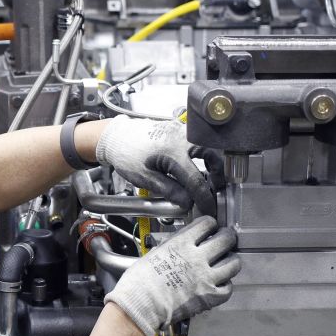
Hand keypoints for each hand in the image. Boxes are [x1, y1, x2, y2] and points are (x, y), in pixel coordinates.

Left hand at [94, 115, 209, 208]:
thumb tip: (187, 202)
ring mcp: (182, 130)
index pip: (196, 180)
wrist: (116, 136)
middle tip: (216, 189)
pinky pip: (199, 141)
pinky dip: (204, 153)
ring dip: (213, 162)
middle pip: (213, 156)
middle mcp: (182, 137)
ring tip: (209, 178)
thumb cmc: (126, 154)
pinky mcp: (180, 128)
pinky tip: (197, 165)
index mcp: (173, 152)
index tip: (208, 207)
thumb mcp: (144, 178)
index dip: (204, 198)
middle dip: (219, 175)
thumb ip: (169, 191)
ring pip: (209, 146)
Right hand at [104, 217, 238, 335]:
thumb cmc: (140, 282)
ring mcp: (205, 278)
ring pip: (233, 263)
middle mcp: (197, 258)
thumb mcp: (155, 253)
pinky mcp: (209, 297)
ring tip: (226, 262)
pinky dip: (225, 285)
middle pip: (226, 240)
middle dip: (227, 238)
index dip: (211, 224)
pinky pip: (228, 288)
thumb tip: (182, 244)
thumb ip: (173, 246)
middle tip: (226, 240)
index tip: (211, 228)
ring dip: (230, 261)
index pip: (207, 224)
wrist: (140, 305)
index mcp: (181, 244)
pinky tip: (219, 284)